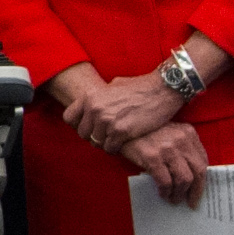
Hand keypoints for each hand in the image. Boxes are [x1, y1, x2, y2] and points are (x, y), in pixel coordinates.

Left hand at [63, 66, 183, 152]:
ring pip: (97, 142)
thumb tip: (94, 103)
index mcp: (90, 97)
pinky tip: (123, 143)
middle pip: (83, 134)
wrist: (163, 88)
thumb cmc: (141, 86)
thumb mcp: (114, 85)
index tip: (89, 127)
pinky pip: (110, 148)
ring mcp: (107, 121)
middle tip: (106, 136)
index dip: (79, 125)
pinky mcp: (121, 131)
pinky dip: (116, 149)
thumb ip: (101, 96)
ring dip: (106, 144)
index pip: (69, 118)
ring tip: (116, 140)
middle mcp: (95, 108)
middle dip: (94, 136)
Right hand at [126, 122, 208, 200]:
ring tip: (173, 199)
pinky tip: (162, 194)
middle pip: (198, 171)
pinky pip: (166, 181)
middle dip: (195, 191)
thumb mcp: (169, 135)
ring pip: (184, 179)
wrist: (120, 130)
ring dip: (180, 194)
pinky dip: (166, 192)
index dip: (202, 180)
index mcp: (188, 133)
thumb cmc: (145, 134)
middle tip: (190, 202)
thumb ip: (182, 149)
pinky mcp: (152, 157)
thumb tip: (191, 175)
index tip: (198, 190)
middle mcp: (181, 139)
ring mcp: (167, 148)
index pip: (203, 161)